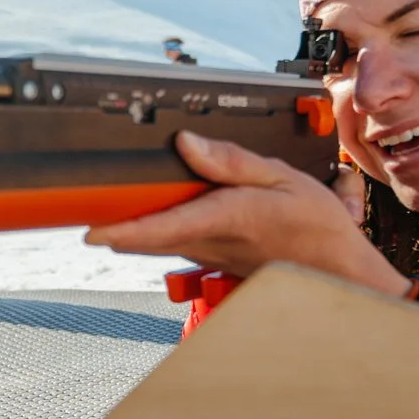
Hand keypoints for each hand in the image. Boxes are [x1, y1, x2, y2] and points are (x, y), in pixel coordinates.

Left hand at [85, 132, 410, 296]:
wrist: (337, 275)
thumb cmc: (317, 229)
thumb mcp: (284, 178)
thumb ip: (232, 160)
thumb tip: (187, 144)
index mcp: (228, 217)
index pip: (162, 227)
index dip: (121, 229)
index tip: (90, 229)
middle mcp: (212, 243)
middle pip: (145, 239)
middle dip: (111, 227)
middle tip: (80, 208)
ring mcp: (210, 257)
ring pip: (156, 245)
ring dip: (128, 231)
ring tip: (102, 208)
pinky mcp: (214, 261)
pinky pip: (173, 246)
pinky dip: (153, 233)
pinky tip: (146, 217)